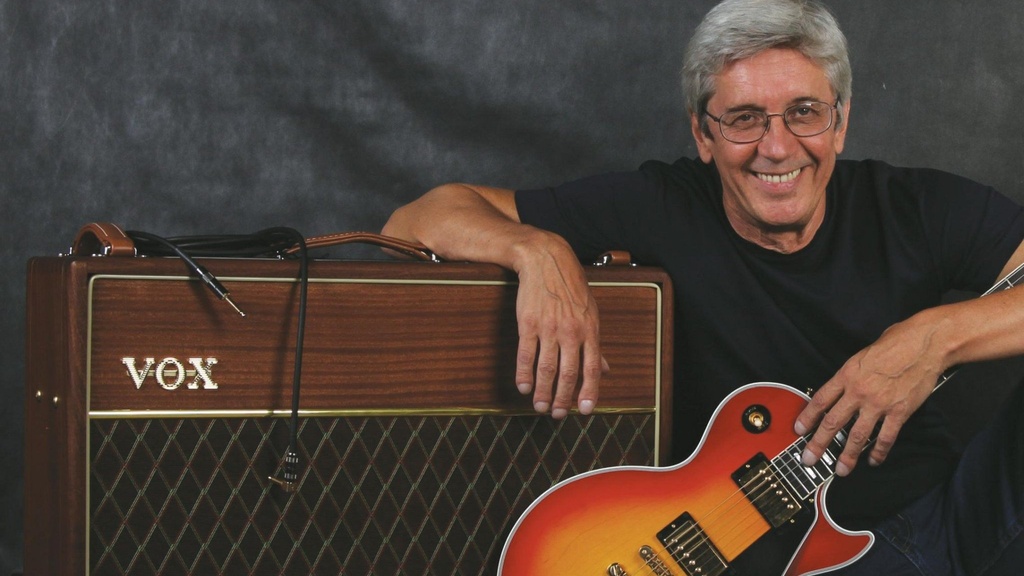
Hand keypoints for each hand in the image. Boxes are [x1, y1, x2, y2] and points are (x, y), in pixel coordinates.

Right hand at [512, 245, 606, 418]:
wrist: (547, 260)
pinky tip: (523, 387)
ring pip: (546, 368)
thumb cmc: (571, 287)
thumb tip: (605, 370)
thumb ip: (595, 345)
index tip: (584, 411)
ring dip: (542, 391)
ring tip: (539, 406)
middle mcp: (571, 331)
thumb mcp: (591, 313)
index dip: (589, 392)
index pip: (592, 368)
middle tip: (556, 414)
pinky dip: (524, 374)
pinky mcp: (528, 323)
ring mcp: (549, 328)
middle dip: (562, 398)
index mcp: (590, 330)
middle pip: (568, 373)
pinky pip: (526, 354)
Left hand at [794, 317, 944, 475]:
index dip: (807, 417)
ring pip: (857, 435)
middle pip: (833, 422)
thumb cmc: (895, 343)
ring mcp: (879, 404)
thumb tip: (842, 388)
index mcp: (847, 375)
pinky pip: (886, 437)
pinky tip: (873, 460)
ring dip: (847, 455)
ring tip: (840, 469)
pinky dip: (879, 451)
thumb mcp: (861, 355)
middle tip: (809, 459)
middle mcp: (858, 391)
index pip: (820, 400)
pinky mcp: (899, 412)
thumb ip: (850, 374)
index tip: (799, 430)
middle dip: (819, 444)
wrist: (925, 343)